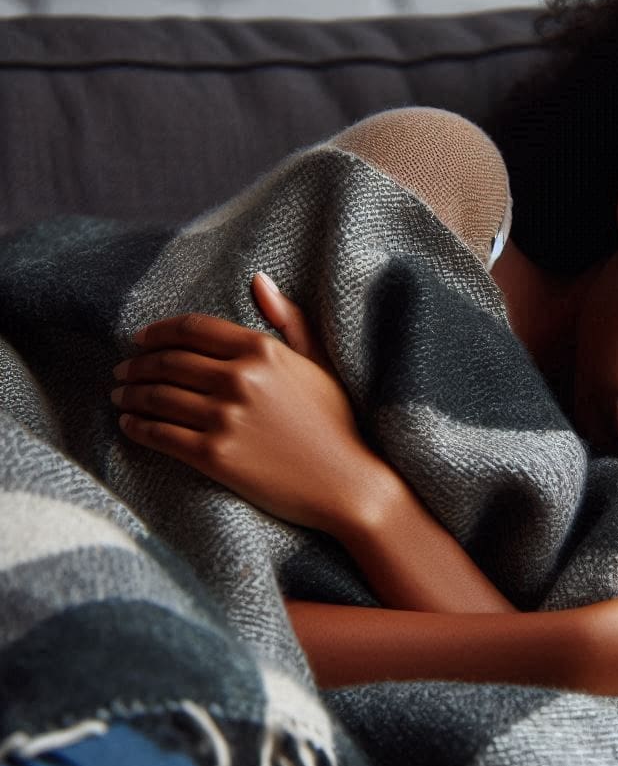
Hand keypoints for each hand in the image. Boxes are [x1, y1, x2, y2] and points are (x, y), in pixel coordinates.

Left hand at [112, 275, 388, 531]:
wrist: (349, 485)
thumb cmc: (338, 426)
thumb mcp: (319, 365)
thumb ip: (289, 321)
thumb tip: (259, 280)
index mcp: (263, 351)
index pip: (192, 330)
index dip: (158, 332)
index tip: (141, 339)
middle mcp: (240, 378)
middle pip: (168, 361)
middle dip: (137, 364)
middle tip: (123, 370)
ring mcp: (225, 418)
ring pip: (157, 396)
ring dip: (131, 394)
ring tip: (121, 395)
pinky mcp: (215, 456)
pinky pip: (160, 434)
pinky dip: (137, 427)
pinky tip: (130, 424)